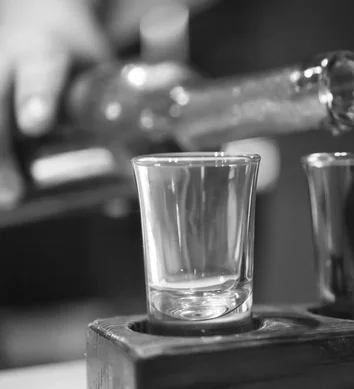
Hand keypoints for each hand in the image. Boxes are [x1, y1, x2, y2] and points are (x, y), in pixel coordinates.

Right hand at [0, 0, 111, 208]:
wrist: (40, 25)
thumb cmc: (76, 59)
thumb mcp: (98, 71)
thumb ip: (118, 108)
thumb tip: (143, 165)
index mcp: (48, 53)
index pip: (41, 72)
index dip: (38, 98)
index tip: (38, 124)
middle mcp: (10, 64)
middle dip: (2, 150)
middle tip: (13, 193)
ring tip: (6, 201)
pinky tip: (2, 193)